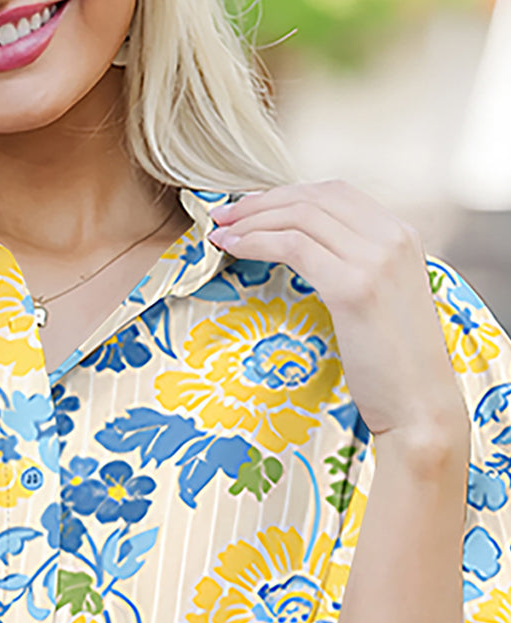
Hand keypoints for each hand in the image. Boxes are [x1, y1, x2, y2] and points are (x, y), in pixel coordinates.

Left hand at [207, 180, 469, 448]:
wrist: (421, 408)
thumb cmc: (396, 370)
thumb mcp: (382, 305)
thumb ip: (358, 272)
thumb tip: (312, 261)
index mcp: (402, 236)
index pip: (336, 194)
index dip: (287, 195)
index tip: (251, 210)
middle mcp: (392, 238)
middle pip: (314, 197)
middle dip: (262, 202)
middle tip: (224, 217)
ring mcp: (375, 260)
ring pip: (300, 217)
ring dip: (252, 220)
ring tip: (221, 234)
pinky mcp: (353, 288)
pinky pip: (293, 247)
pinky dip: (256, 242)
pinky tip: (232, 250)